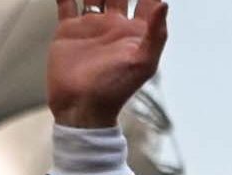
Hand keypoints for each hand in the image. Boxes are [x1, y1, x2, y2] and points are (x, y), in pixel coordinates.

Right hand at [47, 0, 168, 128]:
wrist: (81, 107)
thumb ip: (156, 33)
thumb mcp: (143, 63)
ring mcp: (92, 26)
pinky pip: (67, 1)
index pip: (147, 0)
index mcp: (136, 32)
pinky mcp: (69, 29)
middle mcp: (115, 25)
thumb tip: (165, 4)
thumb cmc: (116, 90)